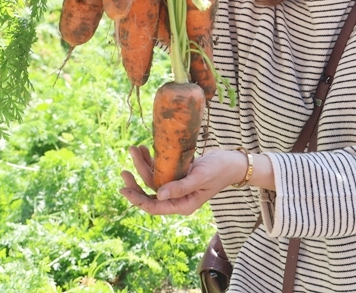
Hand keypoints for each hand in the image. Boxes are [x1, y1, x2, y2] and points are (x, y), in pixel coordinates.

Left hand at [119, 145, 246, 215]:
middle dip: (136, 181)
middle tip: (123, 170)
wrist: (232, 162)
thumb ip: (180, 187)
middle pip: (150, 194)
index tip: (123, 189)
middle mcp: (178, 198)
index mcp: (183, 205)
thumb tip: (159, 195)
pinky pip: (161, 171)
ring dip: (143, 166)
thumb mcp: (200, 177)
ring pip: (154, 180)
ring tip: (135, 148)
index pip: (154, 207)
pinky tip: (146, 149)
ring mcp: (177, 187)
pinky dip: (153, 161)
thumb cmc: (219, 170)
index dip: (137, 199)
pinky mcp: (178, 175)